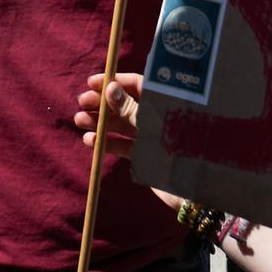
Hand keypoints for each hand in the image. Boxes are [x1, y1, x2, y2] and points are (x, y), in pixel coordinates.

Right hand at [75, 71, 183, 210]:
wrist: (192, 190)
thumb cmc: (178, 148)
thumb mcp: (152, 125)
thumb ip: (130, 109)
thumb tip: (110, 88)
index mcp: (163, 103)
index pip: (135, 84)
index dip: (114, 82)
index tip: (92, 82)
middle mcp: (156, 115)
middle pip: (125, 103)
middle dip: (102, 102)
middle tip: (81, 101)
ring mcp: (150, 135)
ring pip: (120, 124)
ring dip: (100, 122)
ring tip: (79, 120)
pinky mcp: (145, 155)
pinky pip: (122, 145)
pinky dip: (107, 142)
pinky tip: (90, 141)